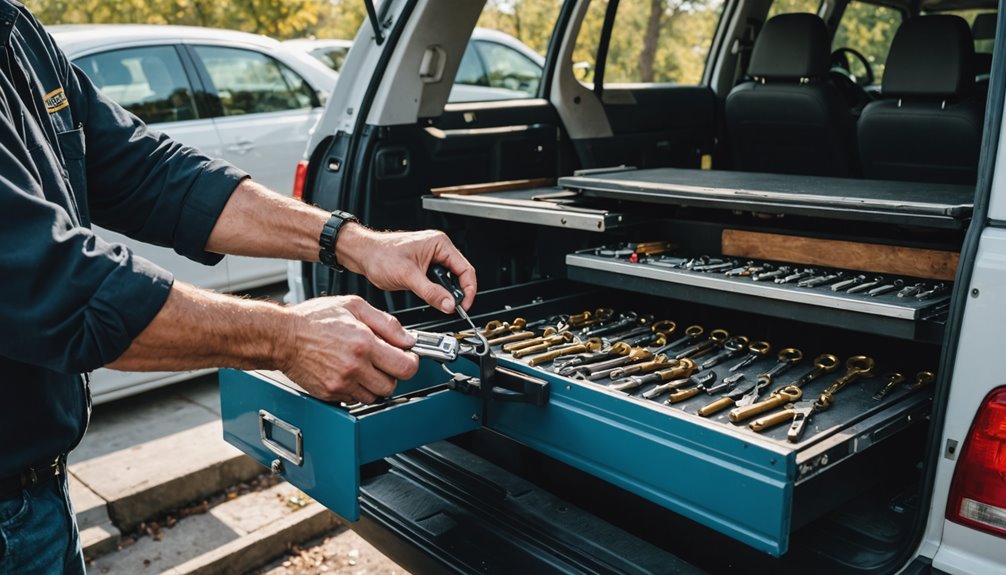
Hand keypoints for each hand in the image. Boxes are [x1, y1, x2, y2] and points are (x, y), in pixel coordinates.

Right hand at [280, 295, 418, 402]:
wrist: (282, 337)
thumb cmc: (314, 319)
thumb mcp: (354, 306)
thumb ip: (386, 323)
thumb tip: (407, 338)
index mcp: (364, 344)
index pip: (405, 366)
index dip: (411, 362)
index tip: (407, 357)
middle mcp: (354, 367)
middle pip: (392, 385)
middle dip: (393, 374)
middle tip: (385, 361)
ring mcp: (342, 383)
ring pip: (375, 396)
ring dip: (376, 384)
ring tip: (365, 367)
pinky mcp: (331, 394)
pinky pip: (355, 399)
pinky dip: (358, 389)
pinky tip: (350, 373)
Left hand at [336, 225, 476, 313]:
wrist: (363, 255)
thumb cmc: (380, 255)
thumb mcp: (408, 276)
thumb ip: (431, 292)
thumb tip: (449, 304)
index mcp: (439, 244)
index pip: (465, 269)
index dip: (468, 290)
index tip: (464, 306)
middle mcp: (438, 249)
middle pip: (459, 275)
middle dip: (457, 293)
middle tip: (452, 308)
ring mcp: (431, 257)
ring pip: (448, 280)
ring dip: (445, 292)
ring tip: (440, 302)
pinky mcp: (424, 267)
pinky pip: (437, 282)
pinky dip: (436, 292)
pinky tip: (431, 296)